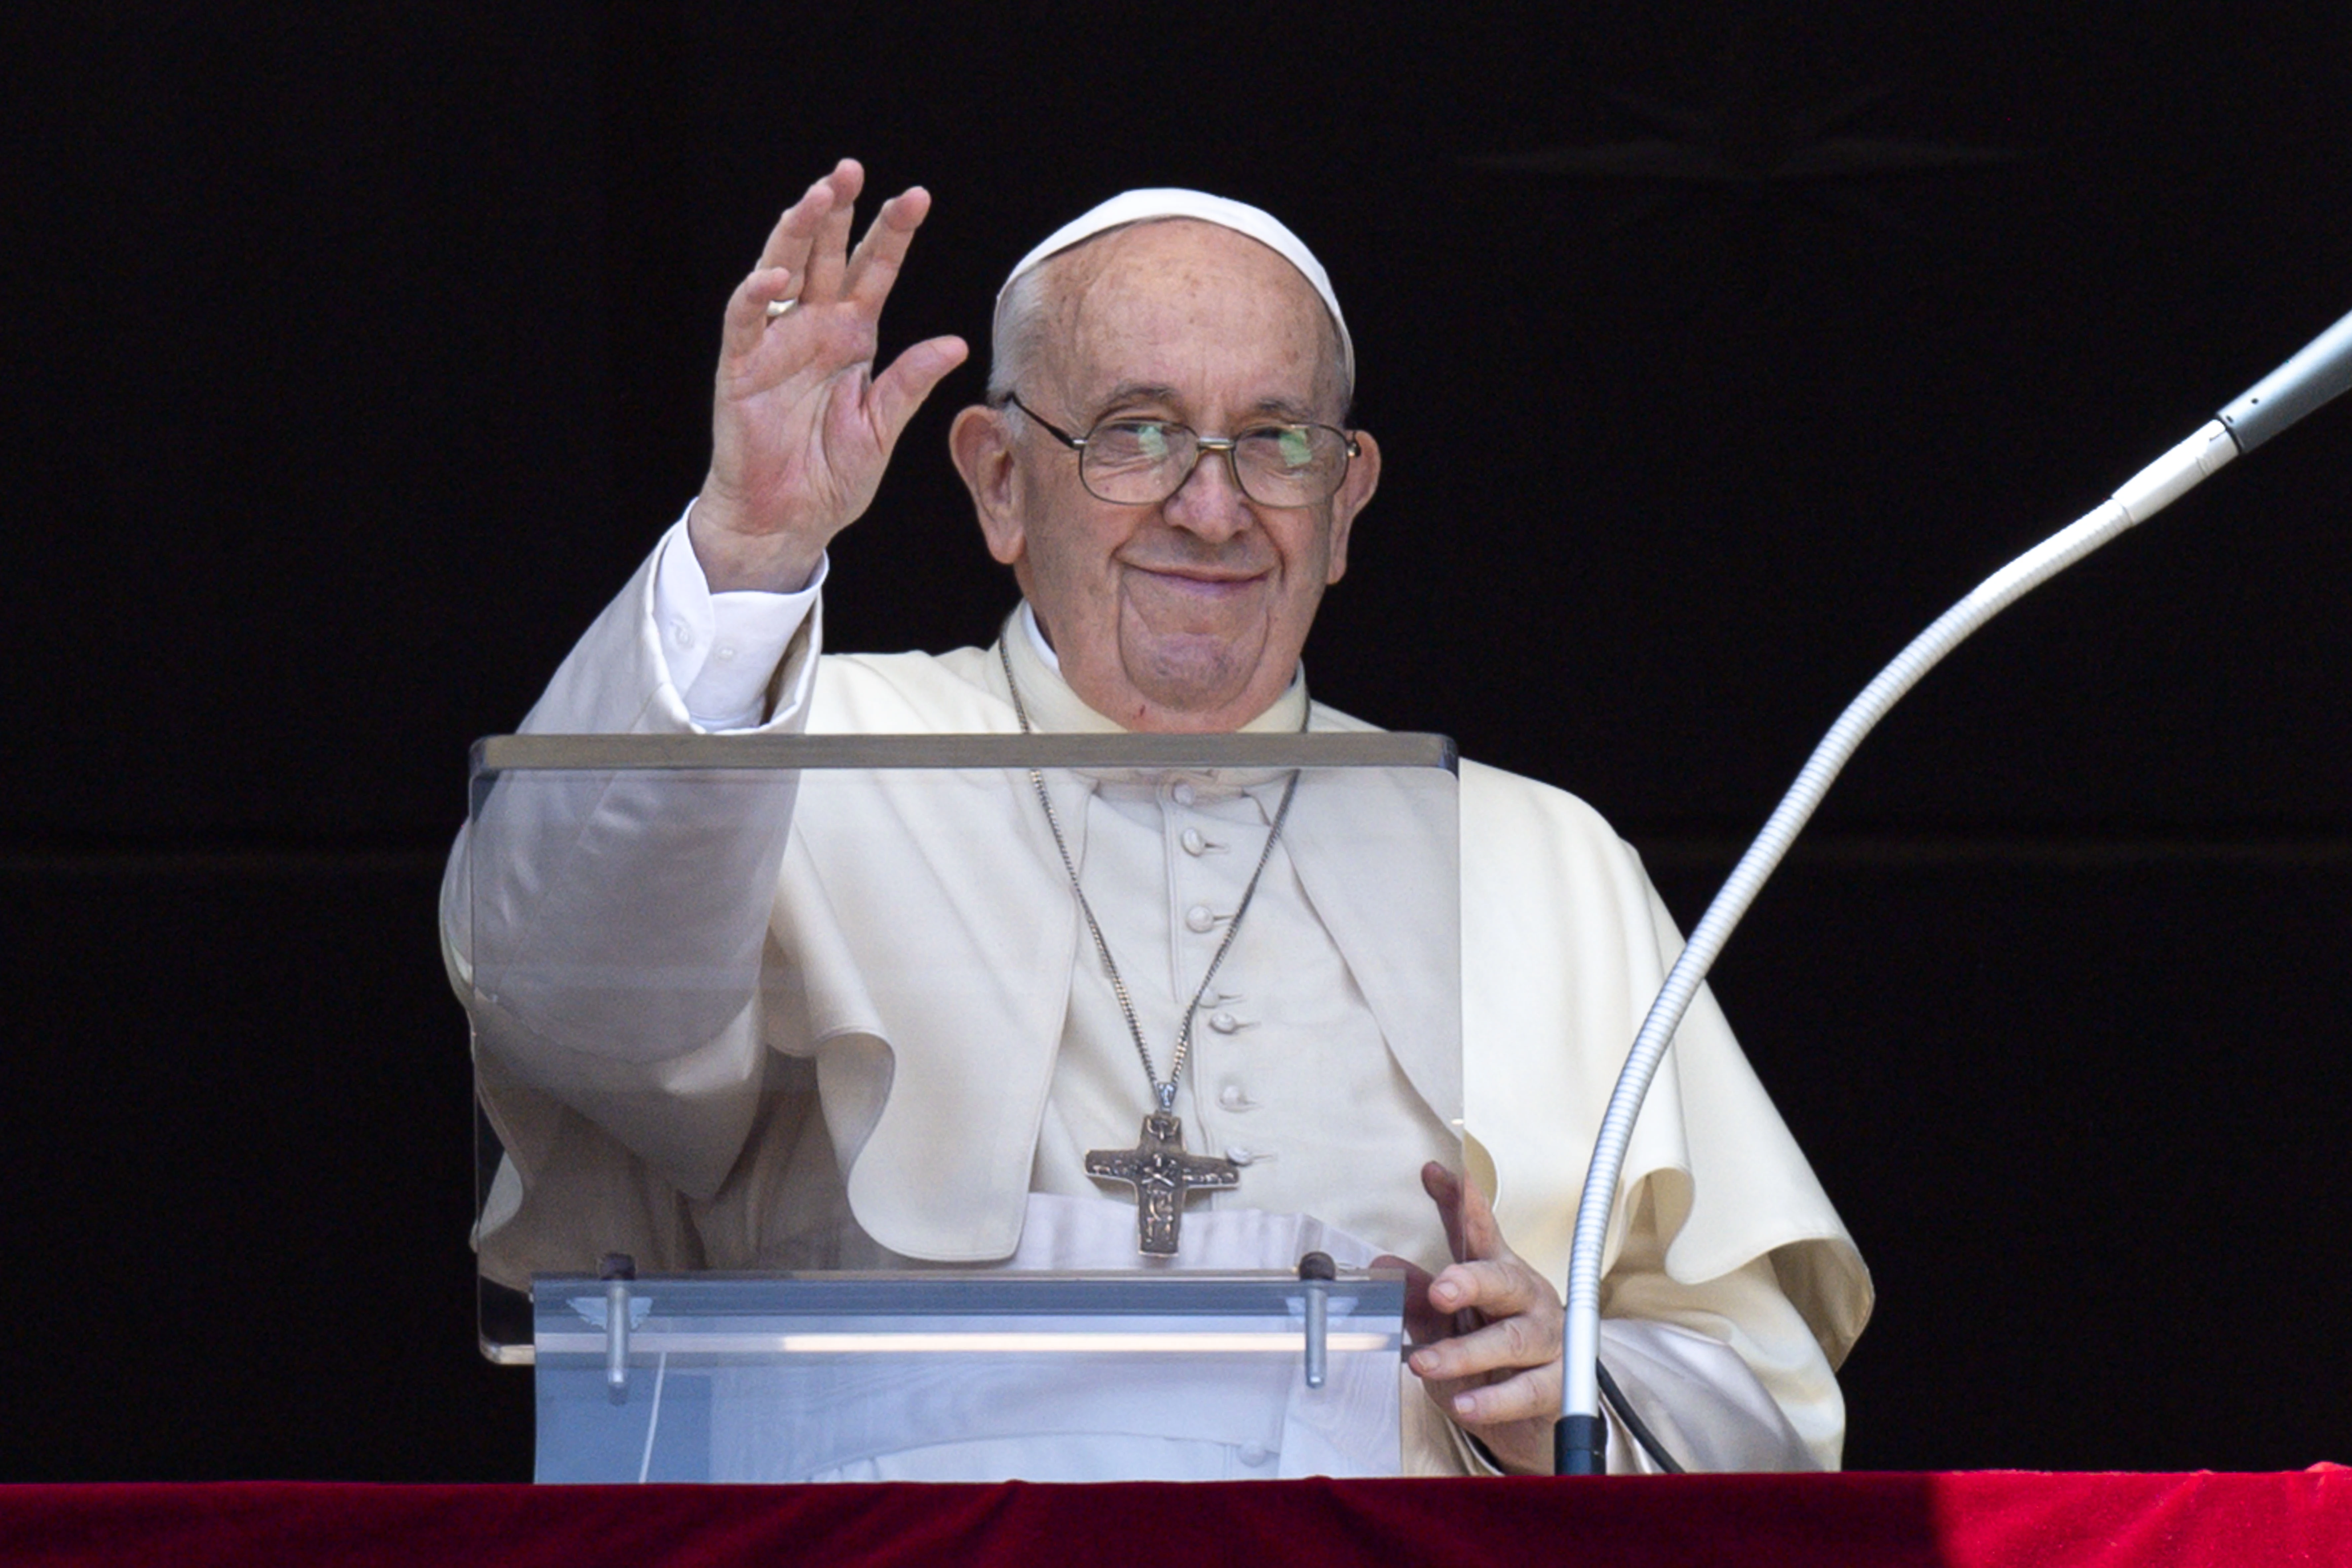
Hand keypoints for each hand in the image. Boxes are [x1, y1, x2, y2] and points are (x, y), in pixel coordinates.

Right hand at [692, 159, 969, 590]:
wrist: (788, 521)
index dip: (892, 234)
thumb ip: (910, 383)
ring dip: (796, 232)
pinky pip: (745, 321)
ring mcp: (775, 343)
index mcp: (852, 339)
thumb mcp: (882, 428)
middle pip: (826, 256)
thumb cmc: (831, 477)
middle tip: (851, 169)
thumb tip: (956, 343)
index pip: (874, 272)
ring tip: (816, 197)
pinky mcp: (741, 367)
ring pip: (783, 270)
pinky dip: (756, 296)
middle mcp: (814, 330)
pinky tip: (773, 275)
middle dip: (838, 212)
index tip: (916, 197)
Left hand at [1385, 1161, 1565, 1474]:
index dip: (1460, 1201)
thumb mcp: (1444, 1323)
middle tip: (1440, 1289)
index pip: (1477, 1231)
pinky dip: (1494, 1399)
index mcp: (1496, 1273)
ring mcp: (1546, 1340)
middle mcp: (1525, 1299)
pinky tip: (1467, 1405)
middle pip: (1503, 1280)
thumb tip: (1380, 1265)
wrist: (1528, 1415)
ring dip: (1465, 1353)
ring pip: (1513, 1339)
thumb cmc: (1485, 1356)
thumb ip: (1417, 1295)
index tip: (1434, 1173)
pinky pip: (1527, 1391)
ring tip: (1423, 1363)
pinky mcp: (1556, 1384)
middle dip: (1472, 1281)